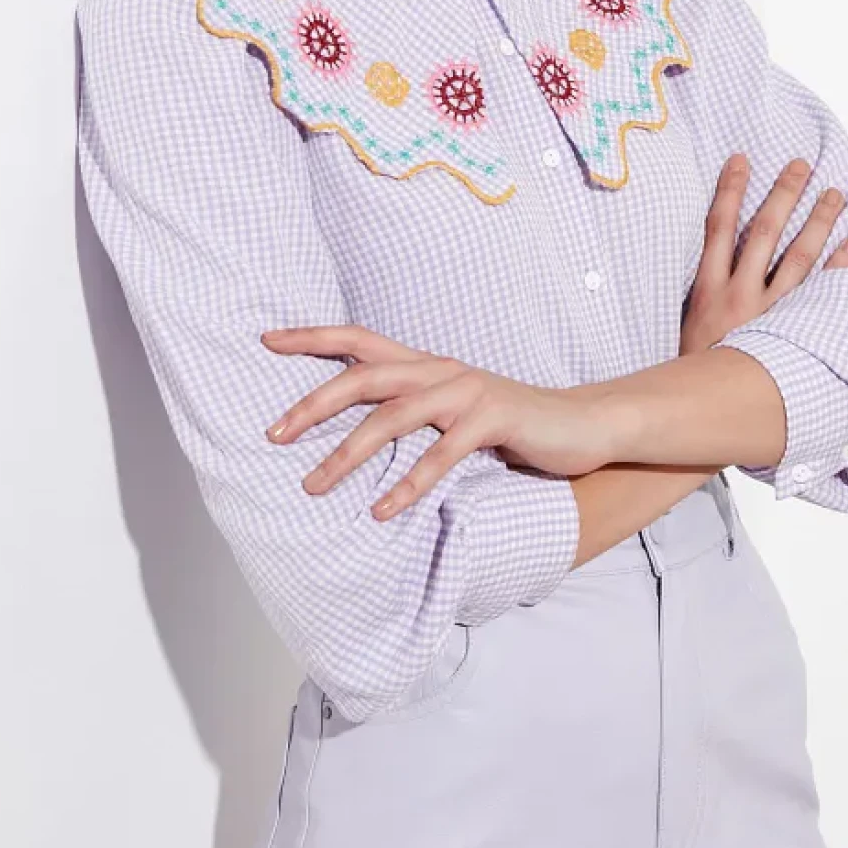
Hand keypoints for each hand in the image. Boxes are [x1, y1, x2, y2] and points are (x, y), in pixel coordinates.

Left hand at [259, 325, 622, 519]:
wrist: (581, 424)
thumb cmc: (510, 424)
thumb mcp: (453, 411)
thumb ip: (412, 412)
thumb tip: (355, 433)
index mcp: (426, 364)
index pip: (358, 340)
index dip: (312, 337)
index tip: (266, 341)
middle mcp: (440, 369)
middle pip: (364, 376)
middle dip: (313, 403)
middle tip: (273, 435)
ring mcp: (467, 391)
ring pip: (395, 416)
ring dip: (349, 453)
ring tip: (314, 486)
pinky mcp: (493, 418)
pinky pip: (442, 453)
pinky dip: (409, 482)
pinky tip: (383, 511)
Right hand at [681, 154, 847, 353]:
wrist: (704, 412)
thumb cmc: (694, 367)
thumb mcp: (687, 323)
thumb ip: (703, 289)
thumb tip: (715, 252)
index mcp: (708, 290)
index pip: (718, 228)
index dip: (729, 191)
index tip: (741, 159)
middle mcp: (740, 296)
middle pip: (763, 233)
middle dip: (782, 195)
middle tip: (801, 165)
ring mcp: (769, 316)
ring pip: (798, 259)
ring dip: (817, 223)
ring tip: (834, 194)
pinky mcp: (792, 335)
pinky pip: (822, 296)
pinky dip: (839, 269)